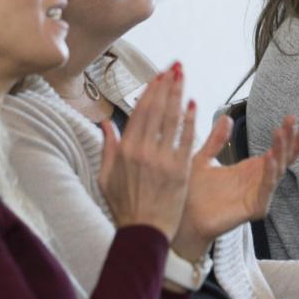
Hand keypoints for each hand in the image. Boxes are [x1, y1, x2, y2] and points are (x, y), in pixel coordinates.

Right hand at [97, 63, 194, 241]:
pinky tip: (194, 104)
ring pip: (172, 119)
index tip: (158, 75)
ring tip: (183, 75)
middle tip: (175, 66)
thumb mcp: (106, 177)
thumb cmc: (125, 207)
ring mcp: (163, 160)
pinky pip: (187, 140)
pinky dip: (191, 121)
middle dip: (167, 84)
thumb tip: (104, 123)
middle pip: (157, 109)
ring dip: (179, 94)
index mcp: (125, 150)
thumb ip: (107, 147)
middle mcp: (143, 151)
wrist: (143, 232)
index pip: (140, 111)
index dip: (151, 90)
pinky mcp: (180, 171)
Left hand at [173, 115, 298, 259]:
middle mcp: (259, 181)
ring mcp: (259, 195)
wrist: (184, 217)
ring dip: (280, 152)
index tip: (291, 117)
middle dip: (290, 139)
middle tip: (292, 119)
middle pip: (282, 158)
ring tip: (280, 133)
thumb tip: (227, 117)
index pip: (276, 150)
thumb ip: (216, 139)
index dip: (286, 135)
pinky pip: (266, 188)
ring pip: (277, 171)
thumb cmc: (194, 193)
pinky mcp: (256, 208)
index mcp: (251, 169)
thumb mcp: (204, 158)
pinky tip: (269, 157)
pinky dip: (269, 173)